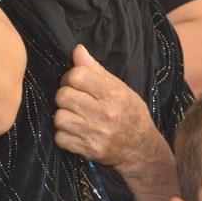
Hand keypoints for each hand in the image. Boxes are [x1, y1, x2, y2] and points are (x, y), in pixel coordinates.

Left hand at [54, 44, 164, 176]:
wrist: (142, 149)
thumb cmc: (132, 115)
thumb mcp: (121, 89)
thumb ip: (97, 71)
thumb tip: (77, 50)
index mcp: (114, 94)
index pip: (77, 75)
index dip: (72, 78)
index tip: (77, 84)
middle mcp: (106, 114)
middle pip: (63, 96)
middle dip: (66, 97)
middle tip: (75, 102)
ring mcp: (97, 134)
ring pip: (59, 117)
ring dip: (64, 117)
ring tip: (76, 118)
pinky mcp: (89, 150)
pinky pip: (60, 138)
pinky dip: (64, 136)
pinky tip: (77, 133)